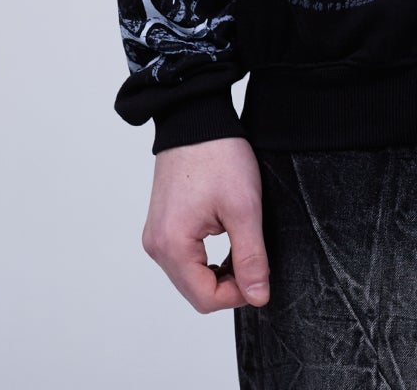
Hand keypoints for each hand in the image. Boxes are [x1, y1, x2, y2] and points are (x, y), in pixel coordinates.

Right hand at [141, 135, 270, 312]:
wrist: (196, 118)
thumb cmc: (218, 155)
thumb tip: (257, 296)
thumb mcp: (244, 208)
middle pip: (195, 291)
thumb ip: (251, 257)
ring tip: (242, 243)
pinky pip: (184, 257)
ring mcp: (156, 235)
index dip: (238, 294)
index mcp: (172, 245)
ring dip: (218, 270)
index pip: (205, 298)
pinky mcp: (162, 224)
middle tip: (254, 257)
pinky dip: (206, 257)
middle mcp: (156, 245)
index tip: (260, 274)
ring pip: (190, 275)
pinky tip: (226, 237)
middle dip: (228, 283)